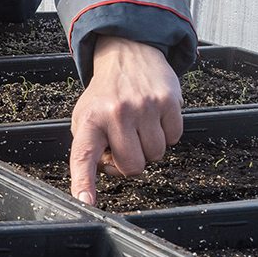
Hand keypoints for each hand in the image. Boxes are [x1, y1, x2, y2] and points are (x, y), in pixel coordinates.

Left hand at [66, 37, 182, 206]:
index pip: (83, 156)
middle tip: (126, 143)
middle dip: (131, 161)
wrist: (128, 55)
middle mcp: (116, 113)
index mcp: (90, 120)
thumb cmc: (106, 94)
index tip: (85, 202)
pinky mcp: (168, 101)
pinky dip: (167, 134)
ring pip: (156, 155)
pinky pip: (174, 139)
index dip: (84, 182)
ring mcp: (143, 106)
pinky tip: (155, 118)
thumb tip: (107, 172)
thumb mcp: (86, 117)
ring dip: (150, 147)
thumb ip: (92, 148)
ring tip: (139, 126)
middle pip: (133, 167)